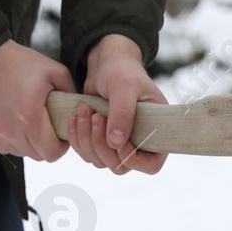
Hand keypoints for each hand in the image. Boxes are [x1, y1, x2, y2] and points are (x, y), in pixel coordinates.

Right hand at [0, 40, 73, 161]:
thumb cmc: (17, 62)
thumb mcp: (54, 71)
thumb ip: (71, 94)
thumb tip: (80, 111)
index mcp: (29, 119)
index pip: (52, 154)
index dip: (60, 146)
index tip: (59, 135)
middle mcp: (8, 132)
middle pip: (35, 155)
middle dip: (43, 144)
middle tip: (43, 125)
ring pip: (16, 151)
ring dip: (23, 141)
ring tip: (22, 118)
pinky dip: (4, 137)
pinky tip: (5, 118)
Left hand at [67, 34, 167, 174]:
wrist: (106, 64)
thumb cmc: (122, 70)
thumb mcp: (124, 87)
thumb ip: (122, 113)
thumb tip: (116, 143)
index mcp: (157, 132)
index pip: (151, 164)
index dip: (132, 159)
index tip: (116, 138)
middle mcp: (140, 143)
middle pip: (120, 166)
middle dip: (102, 145)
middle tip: (96, 116)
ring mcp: (120, 144)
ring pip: (101, 161)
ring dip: (87, 140)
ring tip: (85, 111)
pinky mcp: (101, 141)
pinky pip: (87, 153)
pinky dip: (77, 139)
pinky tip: (74, 119)